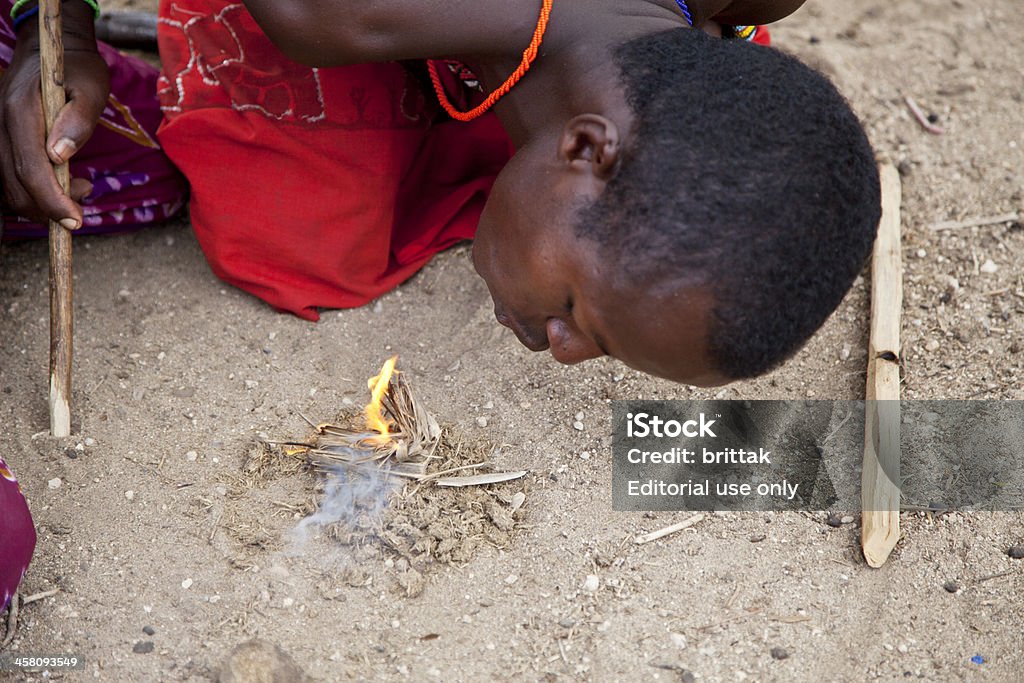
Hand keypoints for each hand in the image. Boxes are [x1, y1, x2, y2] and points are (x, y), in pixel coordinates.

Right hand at [0, 3, 109, 228]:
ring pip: (9, 186)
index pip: (30, 169)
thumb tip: (60, 156)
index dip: (52, 201)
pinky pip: (10, 176)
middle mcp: (0, 124)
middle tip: (83, 201)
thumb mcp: (91, 88)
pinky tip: (63, 179)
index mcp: (21, 112)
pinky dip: (35, 189)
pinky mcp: (1, 139)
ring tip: (81, 186)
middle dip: (49, 206)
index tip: (76, 220)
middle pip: (15, 185)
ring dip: (43, 200)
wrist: (49, 49)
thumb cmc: (77, 68)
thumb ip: (79, 121)